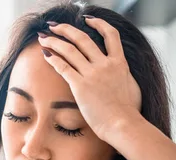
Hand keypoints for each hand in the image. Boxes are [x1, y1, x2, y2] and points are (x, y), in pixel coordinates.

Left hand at [38, 16, 141, 142]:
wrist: (123, 125)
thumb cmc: (130, 113)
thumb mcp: (132, 87)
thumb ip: (125, 76)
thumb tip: (123, 73)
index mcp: (119, 63)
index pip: (110, 34)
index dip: (98, 23)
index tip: (87, 19)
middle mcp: (105, 64)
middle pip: (83, 38)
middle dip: (65, 29)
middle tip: (54, 26)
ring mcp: (92, 74)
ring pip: (69, 50)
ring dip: (54, 41)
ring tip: (43, 38)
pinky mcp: (80, 86)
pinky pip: (63, 67)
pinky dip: (53, 59)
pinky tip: (46, 55)